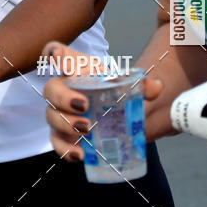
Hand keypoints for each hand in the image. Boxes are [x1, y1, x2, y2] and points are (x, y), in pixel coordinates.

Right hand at [42, 42, 163, 160]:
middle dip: (63, 97)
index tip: (56, 55)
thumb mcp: (129, 85)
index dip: (53, 53)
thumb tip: (155, 87)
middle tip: (84, 106)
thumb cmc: (116, 92)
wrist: (118, 113)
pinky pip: (56, 142)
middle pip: (51, 89)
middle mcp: (64, 89)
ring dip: (65, 124)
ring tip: (86, 130)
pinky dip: (65, 149)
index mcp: (78, 70)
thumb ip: (143, 84)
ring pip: (51, 116)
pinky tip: (79, 154)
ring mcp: (60, 113)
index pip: (59, 55)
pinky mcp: (63, 135)